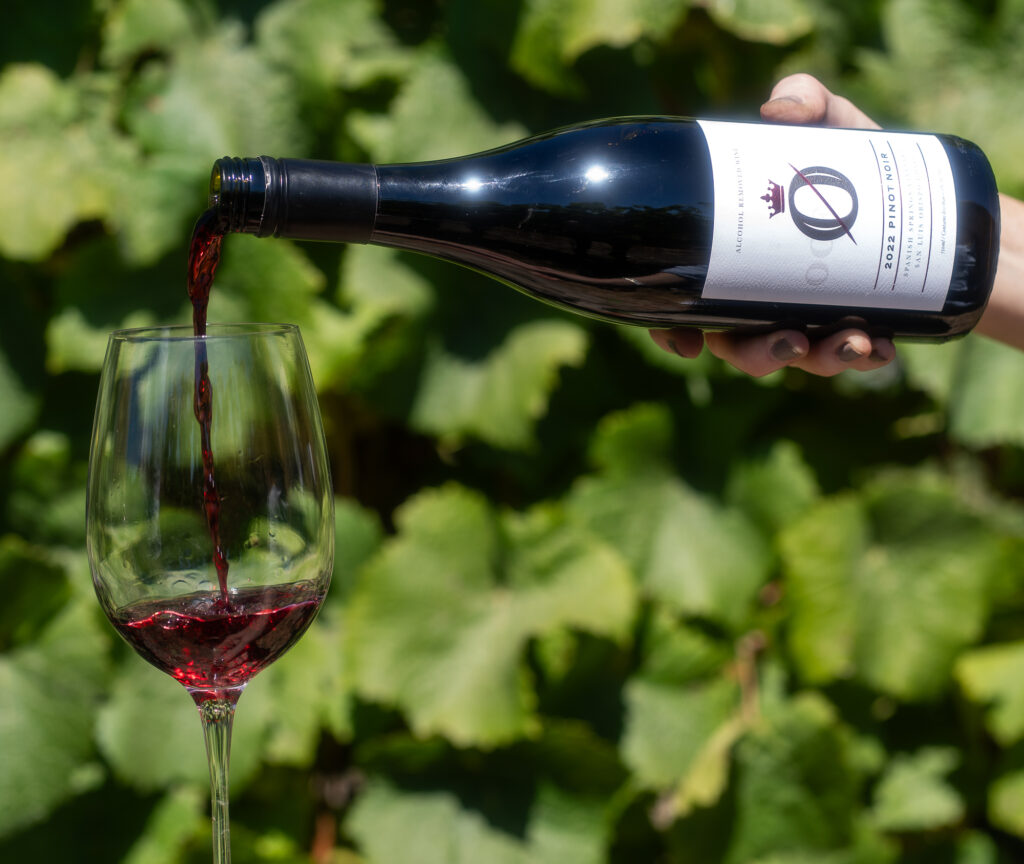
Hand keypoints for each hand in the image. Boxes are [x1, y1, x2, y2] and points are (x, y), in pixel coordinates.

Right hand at [650, 74, 895, 376]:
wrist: (928, 194)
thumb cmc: (858, 163)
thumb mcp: (834, 125)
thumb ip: (807, 100)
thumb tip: (776, 112)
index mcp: (733, 258)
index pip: (686, 304)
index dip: (672, 332)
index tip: (688, 345)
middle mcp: (760, 295)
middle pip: (738, 345)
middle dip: (760, 354)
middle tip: (791, 339)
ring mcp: (805, 316)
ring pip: (793, 355)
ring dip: (817, 360)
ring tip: (851, 342)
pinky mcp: (850, 326)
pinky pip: (848, 356)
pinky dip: (863, 356)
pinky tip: (881, 347)